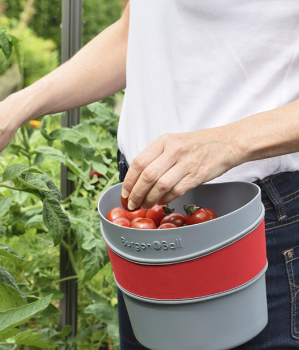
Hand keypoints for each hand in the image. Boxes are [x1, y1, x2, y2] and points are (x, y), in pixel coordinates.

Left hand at [121, 126, 242, 209]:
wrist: (227, 143)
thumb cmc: (196, 145)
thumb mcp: (173, 143)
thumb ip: (155, 157)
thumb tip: (136, 180)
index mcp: (163, 141)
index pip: (138, 162)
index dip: (129, 181)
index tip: (125, 192)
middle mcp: (173, 150)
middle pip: (147, 176)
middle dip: (136, 194)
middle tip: (132, 204)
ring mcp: (186, 163)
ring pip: (160, 186)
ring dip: (149, 199)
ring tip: (145, 205)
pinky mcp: (197, 175)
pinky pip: (175, 191)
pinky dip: (165, 199)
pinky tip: (161, 201)